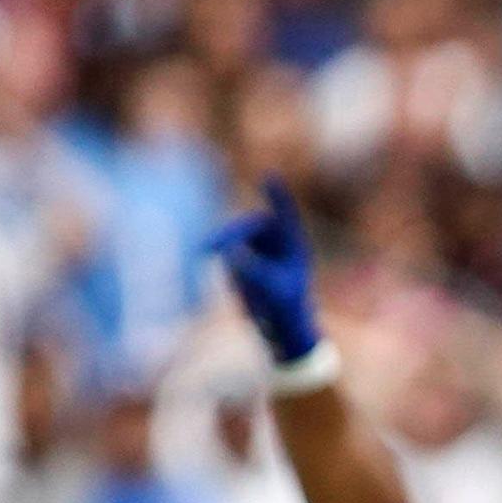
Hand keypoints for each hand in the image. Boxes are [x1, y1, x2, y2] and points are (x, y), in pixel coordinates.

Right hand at [204, 175, 319, 363]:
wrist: (279, 326)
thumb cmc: (286, 308)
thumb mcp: (272, 290)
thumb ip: (253, 270)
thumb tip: (231, 252)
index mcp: (293, 244)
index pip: (285, 214)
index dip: (277, 196)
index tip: (269, 176)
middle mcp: (275, 240)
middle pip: (247, 226)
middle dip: (228, 235)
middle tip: (208, 248)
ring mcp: (256, 246)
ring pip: (233, 237)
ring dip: (220, 245)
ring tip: (210, 259)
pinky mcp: (241, 255)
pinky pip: (225, 251)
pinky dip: (220, 259)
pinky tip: (222, 273)